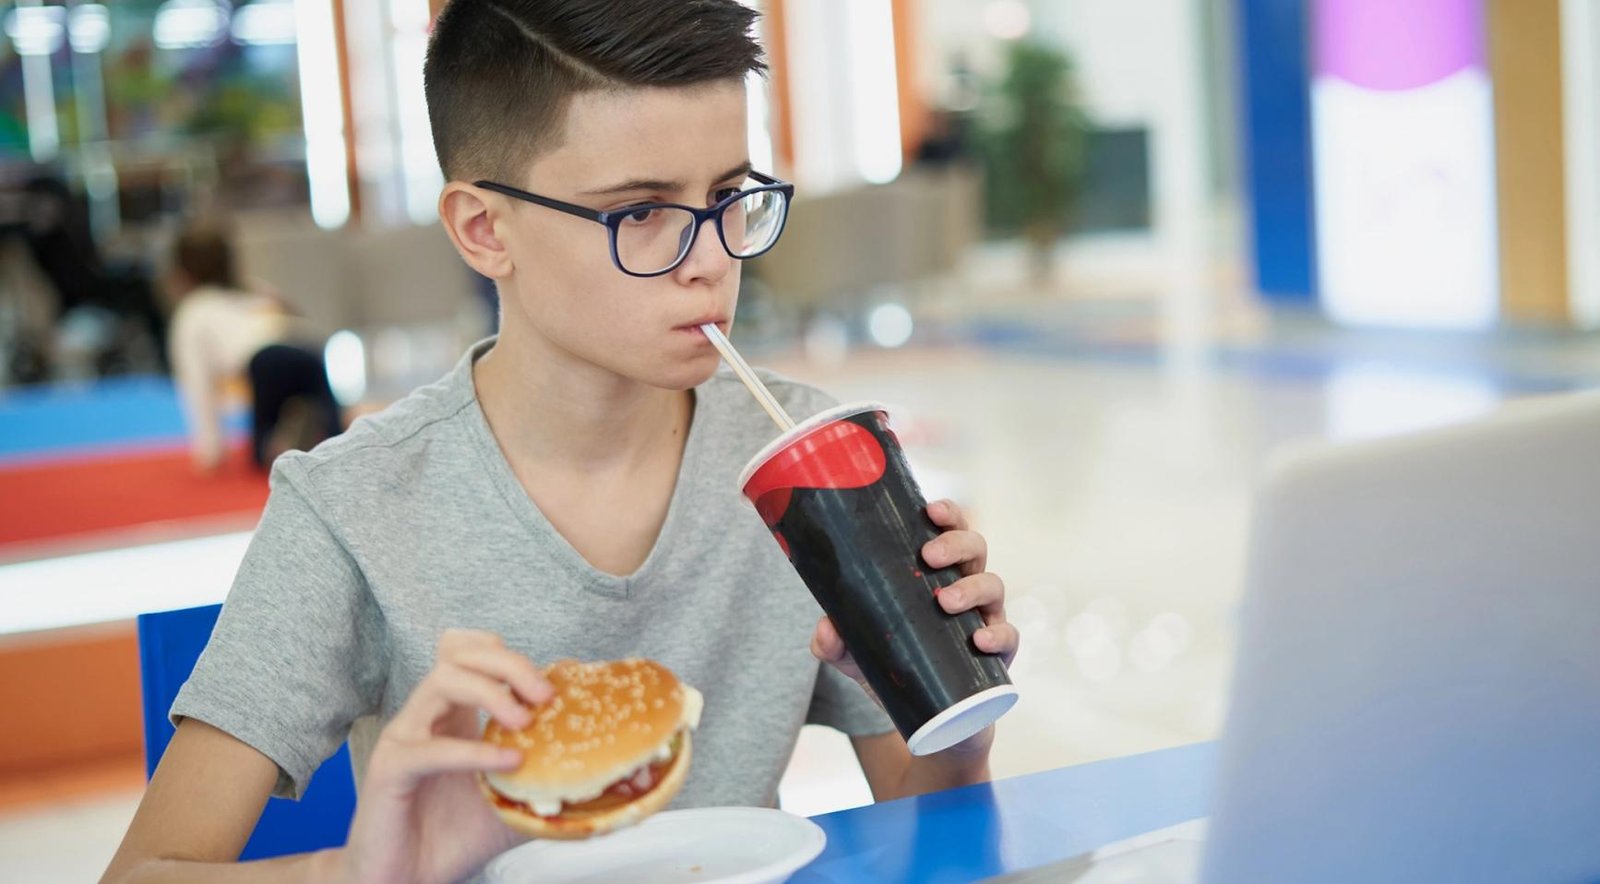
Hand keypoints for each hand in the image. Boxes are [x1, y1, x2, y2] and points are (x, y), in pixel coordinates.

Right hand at [332, 630, 551, 883]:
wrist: (409, 881)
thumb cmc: (454, 838)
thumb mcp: (515, 804)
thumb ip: (550, 786)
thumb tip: (606, 784)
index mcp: (453, 714)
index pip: (469, 650)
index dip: (507, 654)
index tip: (548, 685)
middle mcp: (426, 717)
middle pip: (459, 653)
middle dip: (509, 664)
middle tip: (545, 694)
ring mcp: (405, 738)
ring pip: (442, 681)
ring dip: (491, 692)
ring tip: (526, 721)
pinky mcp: (389, 770)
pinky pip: (429, 748)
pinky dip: (473, 750)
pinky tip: (506, 762)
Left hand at [811, 498, 1019, 688]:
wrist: (919, 720)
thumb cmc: (889, 669)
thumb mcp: (853, 654)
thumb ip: (832, 641)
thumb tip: (826, 628)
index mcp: (936, 574)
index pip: (948, 531)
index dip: (947, 514)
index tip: (930, 509)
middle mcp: (965, 587)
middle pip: (975, 548)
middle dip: (956, 543)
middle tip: (928, 556)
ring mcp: (984, 619)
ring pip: (994, 585)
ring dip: (972, 587)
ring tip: (946, 601)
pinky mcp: (998, 654)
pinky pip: (1009, 636)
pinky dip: (998, 634)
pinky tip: (979, 639)